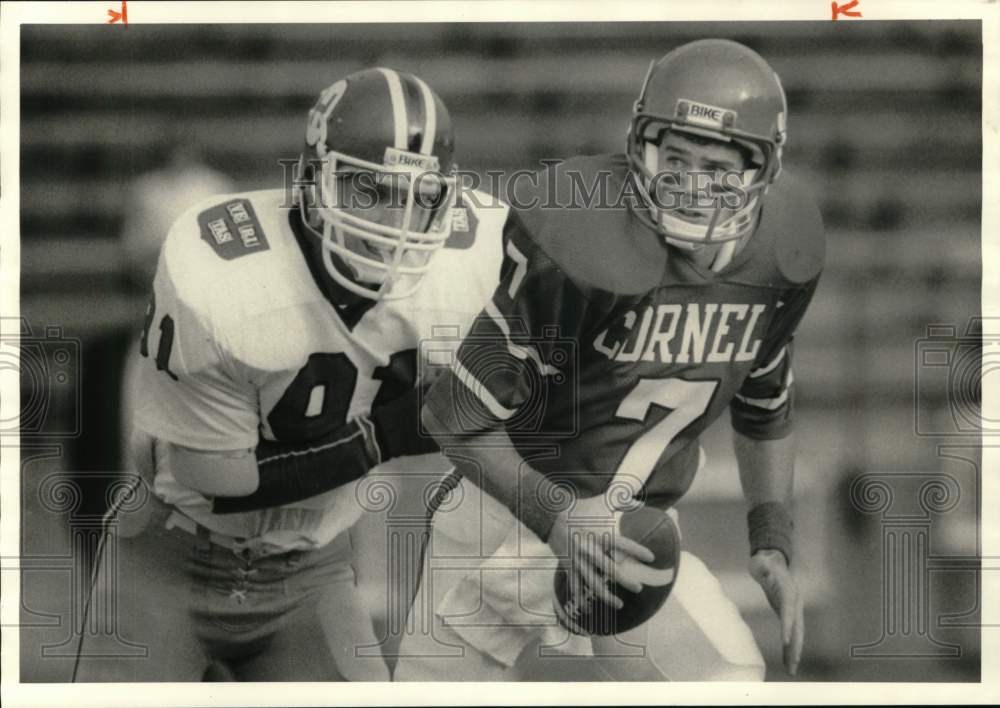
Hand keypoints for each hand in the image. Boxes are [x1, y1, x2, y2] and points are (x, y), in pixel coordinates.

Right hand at [547, 493, 654, 610]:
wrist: (553, 513)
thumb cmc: (581, 508)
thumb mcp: (602, 501)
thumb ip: (623, 502)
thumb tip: (642, 503)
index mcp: (601, 535)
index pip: (624, 545)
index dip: (639, 551)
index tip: (651, 558)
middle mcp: (591, 550)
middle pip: (611, 570)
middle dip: (626, 581)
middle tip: (639, 588)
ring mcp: (579, 560)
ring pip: (593, 583)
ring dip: (607, 596)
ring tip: (620, 605)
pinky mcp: (569, 566)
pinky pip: (575, 585)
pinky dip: (580, 599)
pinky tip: (588, 611)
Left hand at [749, 549, 803, 675]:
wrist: (772, 561)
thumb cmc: (764, 561)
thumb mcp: (761, 561)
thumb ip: (763, 565)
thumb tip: (764, 567)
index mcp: (788, 591)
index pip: (788, 610)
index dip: (787, 625)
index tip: (785, 640)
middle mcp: (794, 602)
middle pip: (797, 627)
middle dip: (795, 645)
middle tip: (793, 663)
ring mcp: (793, 609)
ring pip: (797, 634)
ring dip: (794, 651)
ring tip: (791, 670)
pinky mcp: (788, 615)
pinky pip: (791, 633)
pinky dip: (789, 647)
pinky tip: (787, 661)